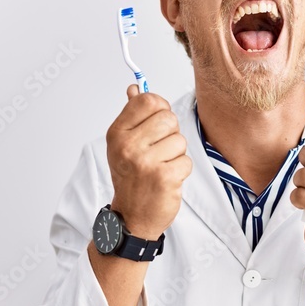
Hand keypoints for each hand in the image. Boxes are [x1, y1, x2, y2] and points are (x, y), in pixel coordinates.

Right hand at [106, 85, 191, 239]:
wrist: (132, 217)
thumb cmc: (130, 178)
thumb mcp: (123, 144)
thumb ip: (132, 115)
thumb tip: (134, 89)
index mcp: (118, 133)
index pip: (148, 101)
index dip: (159, 109)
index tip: (156, 123)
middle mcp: (129, 146)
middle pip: (168, 118)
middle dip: (170, 134)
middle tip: (158, 151)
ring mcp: (146, 162)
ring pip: (180, 140)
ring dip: (176, 155)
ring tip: (161, 167)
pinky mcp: (164, 177)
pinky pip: (186, 160)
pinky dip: (181, 171)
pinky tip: (167, 179)